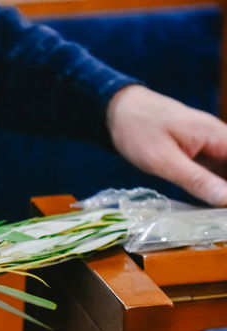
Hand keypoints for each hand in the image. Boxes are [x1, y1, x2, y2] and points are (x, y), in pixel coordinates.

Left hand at [108, 85, 226, 204]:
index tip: (226, 207)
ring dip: (224, 190)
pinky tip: (211, 205)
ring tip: (218, 215)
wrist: (118, 110)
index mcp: (217, 136)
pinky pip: (215, 170)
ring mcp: (209, 145)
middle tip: (221, 216)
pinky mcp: (197, 152)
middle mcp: (219, 139)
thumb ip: (196, 180)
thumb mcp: (164, 160)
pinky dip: (215, 186)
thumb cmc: (138, 130)